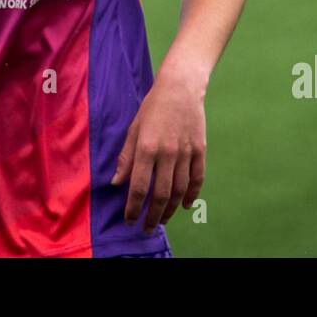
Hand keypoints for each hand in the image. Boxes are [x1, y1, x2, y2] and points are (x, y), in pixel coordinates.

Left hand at [110, 67, 207, 232]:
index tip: (129, 220)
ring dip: (170, 210)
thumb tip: (116, 183)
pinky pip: (197, 178)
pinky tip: (185, 205)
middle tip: (146, 228)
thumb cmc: (152, 107)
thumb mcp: (133, 129)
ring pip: (179, 190)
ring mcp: (186, 152)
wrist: (181, 87)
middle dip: (152, 215)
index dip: (133, 207)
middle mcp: (167, 153)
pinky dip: (192, 195)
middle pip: (161, 194)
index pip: (139, 186)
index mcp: (146, 147)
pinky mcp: (200, 150)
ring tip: (162, 219)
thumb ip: (125, 158)